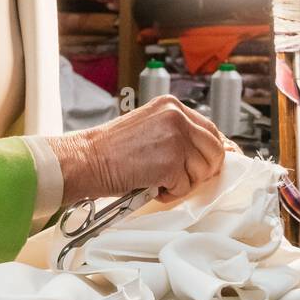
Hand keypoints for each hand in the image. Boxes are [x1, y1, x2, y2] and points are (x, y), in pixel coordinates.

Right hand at [48, 95, 227, 204]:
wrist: (85, 159)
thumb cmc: (111, 150)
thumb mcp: (150, 129)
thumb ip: (178, 135)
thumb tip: (213, 151)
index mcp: (172, 106)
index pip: (210, 130)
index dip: (213, 151)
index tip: (212, 164)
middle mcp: (177, 117)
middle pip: (214, 151)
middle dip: (202, 170)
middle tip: (179, 178)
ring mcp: (175, 139)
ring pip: (202, 172)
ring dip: (182, 183)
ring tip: (156, 179)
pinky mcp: (170, 163)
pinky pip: (185, 187)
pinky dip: (169, 193)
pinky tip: (150, 185)